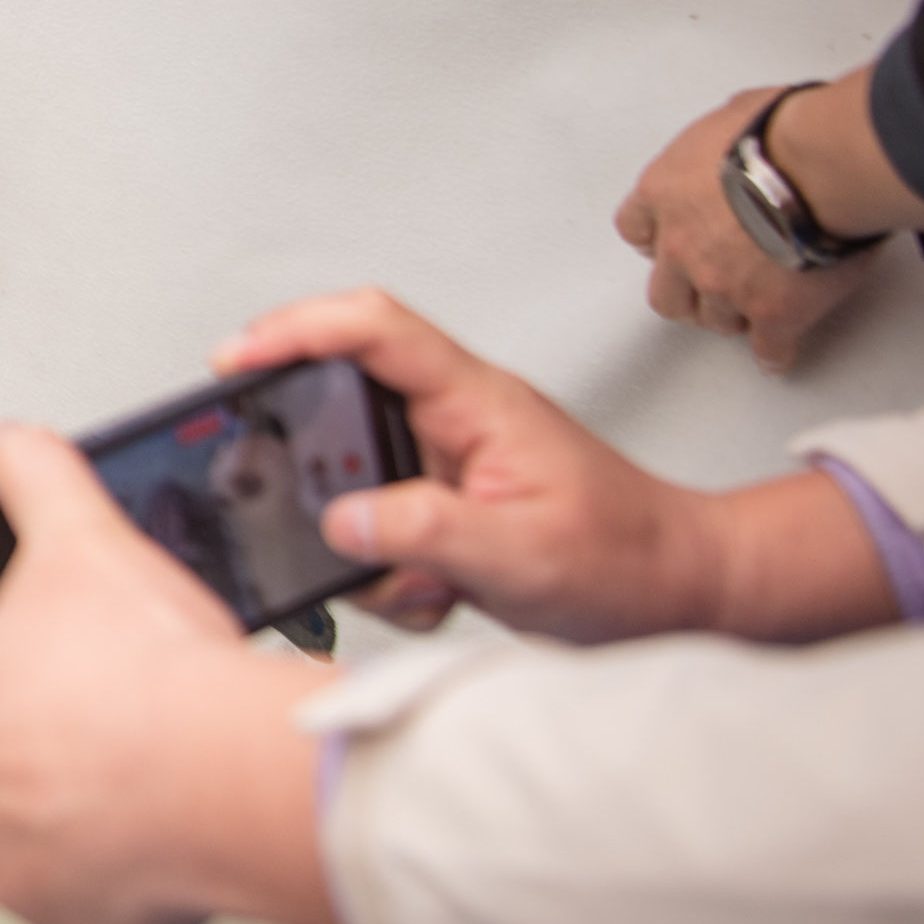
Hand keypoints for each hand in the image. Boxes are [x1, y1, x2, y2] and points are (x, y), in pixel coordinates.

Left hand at [0, 425, 338, 923]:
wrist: (220, 773)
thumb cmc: (146, 671)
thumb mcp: (82, 535)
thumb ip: (36, 476)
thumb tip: (9, 442)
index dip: (45, 669)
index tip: (93, 668)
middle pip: (15, 764)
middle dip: (68, 743)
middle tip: (132, 716)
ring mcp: (19, 876)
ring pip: (58, 833)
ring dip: (102, 809)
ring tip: (158, 768)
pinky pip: (109, 899)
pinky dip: (140, 871)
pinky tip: (172, 826)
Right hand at [218, 289, 903, 645]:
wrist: (688, 594)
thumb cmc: (632, 559)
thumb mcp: (523, 553)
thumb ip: (426, 531)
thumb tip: (339, 520)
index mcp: (477, 402)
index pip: (374, 328)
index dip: (296, 327)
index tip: (235, 357)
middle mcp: (455, 419)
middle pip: (342, 387)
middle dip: (308, 449)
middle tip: (277, 485)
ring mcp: (448, 460)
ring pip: (353, 468)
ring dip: (360, 531)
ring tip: (405, 577)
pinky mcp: (445, 503)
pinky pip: (381, 518)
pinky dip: (390, 568)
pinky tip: (433, 595)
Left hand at [612, 72, 922, 371]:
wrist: (818, 166)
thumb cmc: (780, 131)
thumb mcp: (729, 115)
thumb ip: (718, 142)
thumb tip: (735, 132)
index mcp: (664, 194)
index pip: (635, 229)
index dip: (655, 240)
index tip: (664, 244)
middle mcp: (682, 245)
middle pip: (666, 290)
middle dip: (686, 291)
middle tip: (706, 287)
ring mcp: (722, 284)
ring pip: (712, 319)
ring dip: (731, 315)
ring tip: (750, 309)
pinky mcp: (771, 312)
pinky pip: (767, 346)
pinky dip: (773, 352)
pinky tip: (775, 354)